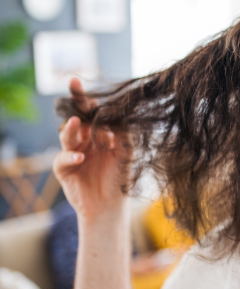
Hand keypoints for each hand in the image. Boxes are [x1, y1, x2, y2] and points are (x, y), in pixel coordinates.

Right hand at [53, 78, 130, 220]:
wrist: (111, 206)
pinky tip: (81, 157)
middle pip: (76, 118)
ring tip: (77, 122)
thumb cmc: (121, 178)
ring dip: (72, 128)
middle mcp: (84, 141)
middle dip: (76, 105)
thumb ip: (123, 132)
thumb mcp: (127, 152)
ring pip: (67, 135)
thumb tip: (120, 111)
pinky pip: (62, 159)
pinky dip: (70, 156)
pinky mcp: (63, 170)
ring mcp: (72, 153)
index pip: (91, 112)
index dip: (84, 98)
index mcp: (99, 134)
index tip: (76, 82)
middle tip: (74, 89)